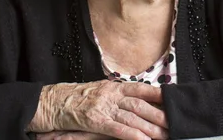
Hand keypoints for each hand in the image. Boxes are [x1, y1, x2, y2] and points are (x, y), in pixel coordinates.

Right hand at [28, 81, 167, 139]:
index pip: (140, 89)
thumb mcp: (96, 93)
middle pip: (140, 105)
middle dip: (160, 116)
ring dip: (151, 129)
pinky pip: (117, 128)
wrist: (47, 102)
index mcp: (112, 87)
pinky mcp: (94, 121)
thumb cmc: (71, 99)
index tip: (173, 99)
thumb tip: (134, 104)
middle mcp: (110, 94)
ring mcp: (102, 107)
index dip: (158, 94)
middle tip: (175, 124)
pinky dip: (132, 134)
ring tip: (165, 136)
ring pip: (132, 118)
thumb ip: (114, 97)